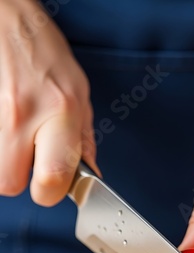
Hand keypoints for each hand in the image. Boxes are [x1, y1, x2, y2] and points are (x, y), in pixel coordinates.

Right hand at [0, 0, 97, 205]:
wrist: (10, 23)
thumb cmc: (47, 56)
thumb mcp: (80, 96)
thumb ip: (84, 141)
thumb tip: (89, 175)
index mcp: (60, 113)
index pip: (51, 179)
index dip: (51, 192)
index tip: (54, 185)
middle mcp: (24, 115)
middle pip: (8, 184)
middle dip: (22, 180)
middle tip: (32, 163)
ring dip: (7, 165)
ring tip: (21, 142)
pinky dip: (1, 149)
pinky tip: (11, 131)